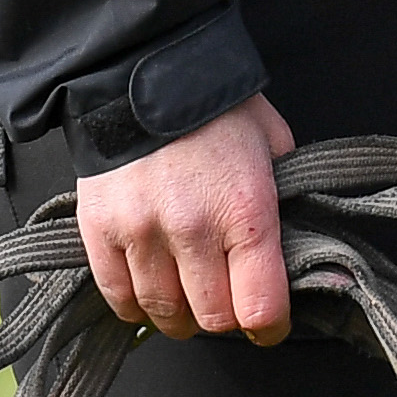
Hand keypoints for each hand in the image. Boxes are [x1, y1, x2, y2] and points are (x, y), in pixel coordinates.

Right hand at [76, 94, 297, 342]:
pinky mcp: (99, 230)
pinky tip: (151, 290)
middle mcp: (192, 228)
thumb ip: (284, 199)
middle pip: (211, 318)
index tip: (268, 325)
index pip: (260, 307)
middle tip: (227, 298)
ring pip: (164, 313)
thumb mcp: (272, 144)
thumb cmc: (214, 107)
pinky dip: (137, 304)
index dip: (269, 326)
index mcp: (245, 210)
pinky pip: (119, 297)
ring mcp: (141, 232)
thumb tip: (297, 248)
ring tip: (188, 293)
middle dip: (225, 316)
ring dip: (181, 314)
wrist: (142, 69)